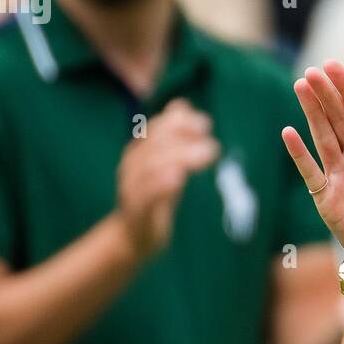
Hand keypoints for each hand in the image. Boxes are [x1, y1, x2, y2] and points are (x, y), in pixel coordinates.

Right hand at [116, 99, 220, 259]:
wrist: (135, 237)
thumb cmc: (155, 196)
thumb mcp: (168, 164)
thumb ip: (174, 137)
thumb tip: (181, 106)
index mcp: (139, 152)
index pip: (156, 129)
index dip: (179, 123)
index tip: (205, 125)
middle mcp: (131, 166)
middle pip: (155, 145)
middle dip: (184, 139)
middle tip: (213, 146)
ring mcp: (130, 188)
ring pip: (151, 166)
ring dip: (180, 157)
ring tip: (206, 155)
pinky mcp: (136, 211)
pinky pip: (145, 194)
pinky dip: (160, 184)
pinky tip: (178, 179)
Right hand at [282, 62, 343, 289]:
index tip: (333, 64)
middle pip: (337, 119)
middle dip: (326, 94)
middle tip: (311, 70)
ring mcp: (337, 175)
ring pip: (323, 138)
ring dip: (312, 113)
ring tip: (301, 88)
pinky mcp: (326, 197)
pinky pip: (311, 172)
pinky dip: (300, 154)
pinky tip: (288, 133)